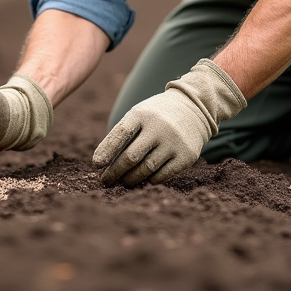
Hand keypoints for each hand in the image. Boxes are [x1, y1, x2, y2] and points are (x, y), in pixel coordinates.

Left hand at [93, 59, 245, 186]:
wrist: (195, 108)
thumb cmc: (157, 116)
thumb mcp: (140, 115)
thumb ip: (123, 135)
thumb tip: (104, 165)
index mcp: (142, 114)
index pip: (121, 133)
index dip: (107, 150)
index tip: (96, 164)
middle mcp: (158, 127)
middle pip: (131, 156)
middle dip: (115, 172)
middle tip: (105, 181)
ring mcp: (173, 142)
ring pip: (146, 169)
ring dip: (130, 179)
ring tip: (123, 182)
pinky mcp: (186, 156)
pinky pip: (162, 175)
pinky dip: (149, 180)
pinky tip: (144, 179)